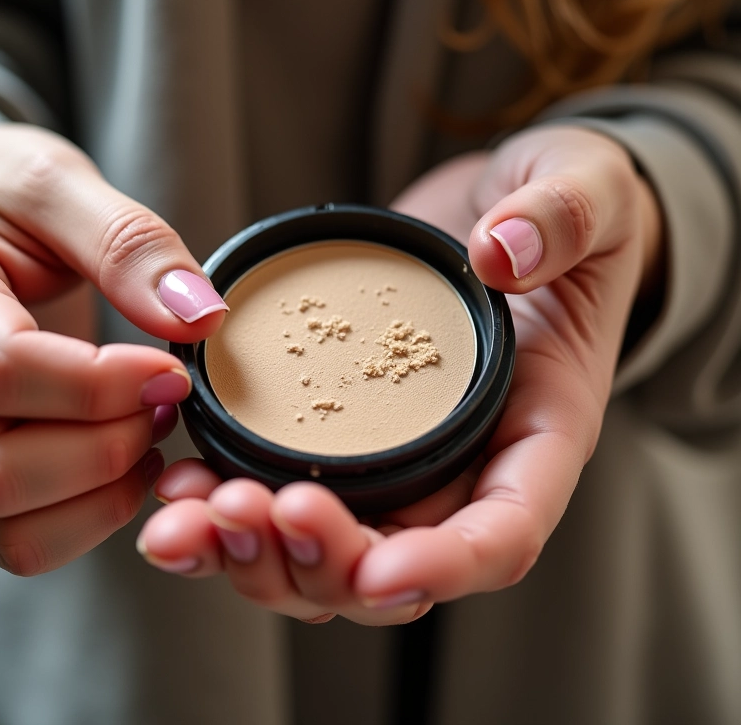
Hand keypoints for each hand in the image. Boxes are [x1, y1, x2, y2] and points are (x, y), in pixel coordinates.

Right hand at [0, 124, 228, 574]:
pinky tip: (125, 458)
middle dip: (113, 441)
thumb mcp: (52, 186)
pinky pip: (25, 543)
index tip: (171, 366)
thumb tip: (200, 317)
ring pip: (14, 528)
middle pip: (4, 473)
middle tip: (162, 393)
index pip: (6, 374)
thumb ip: (125, 244)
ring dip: (107, 486)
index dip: (107, 382)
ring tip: (146, 423)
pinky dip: (94, 516)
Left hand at [137, 125, 662, 623]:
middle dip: (317, 565)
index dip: (443, 566)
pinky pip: (289, 496)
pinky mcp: (347, 433)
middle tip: (241, 514)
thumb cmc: (569, 214)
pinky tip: (176, 483)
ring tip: (182, 519)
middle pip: (396, 565)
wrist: (509, 216)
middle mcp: (468, 466)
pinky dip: (230, 508)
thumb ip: (564, 219)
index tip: (376, 570)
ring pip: (329, 553)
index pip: (503, 534)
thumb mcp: (588, 194)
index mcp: (537, 433)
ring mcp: (404, 456)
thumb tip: (504, 254)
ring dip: (253, 552)